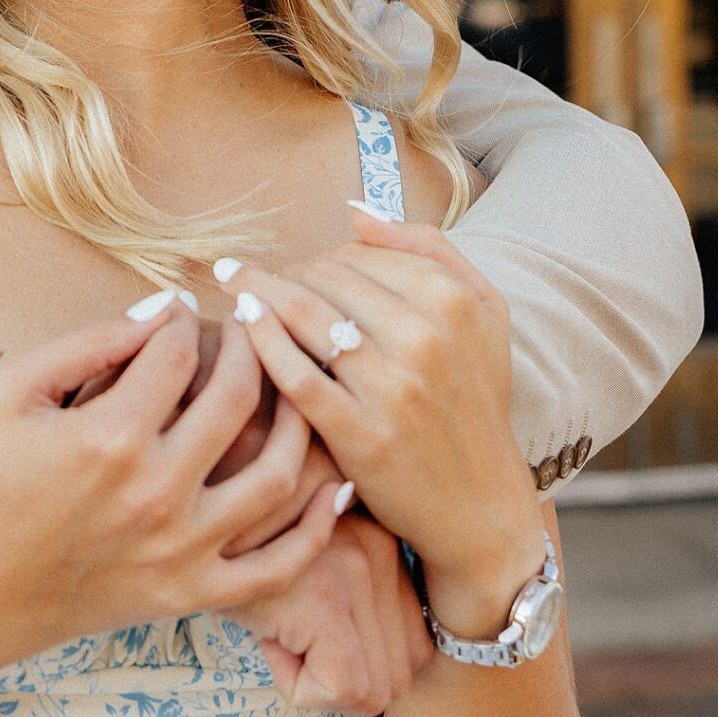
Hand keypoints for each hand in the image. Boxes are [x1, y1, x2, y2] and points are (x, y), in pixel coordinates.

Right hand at [0, 304, 345, 677]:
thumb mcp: (9, 390)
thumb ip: (86, 341)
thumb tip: (163, 310)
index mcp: (110, 437)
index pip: (176, 353)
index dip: (184, 319)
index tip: (183, 313)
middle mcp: (157, 492)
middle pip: (237, 398)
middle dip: (249, 347)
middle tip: (248, 330)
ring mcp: (183, 548)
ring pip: (276, 475)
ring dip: (296, 420)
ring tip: (292, 385)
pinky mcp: (194, 592)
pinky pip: (278, 565)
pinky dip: (315, 528)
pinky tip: (332, 486)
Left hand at [228, 207, 546, 624]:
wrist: (480, 505)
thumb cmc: (475, 400)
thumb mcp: (483, 313)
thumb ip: (427, 248)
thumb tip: (355, 211)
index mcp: (451, 301)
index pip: (356, 255)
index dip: (319, 260)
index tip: (299, 271)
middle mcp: (424, 338)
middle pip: (324, 280)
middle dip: (286, 275)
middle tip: (256, 279)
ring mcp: (391, 388)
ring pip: (303, 316)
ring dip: (258, 292)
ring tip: (233, 285)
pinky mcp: (359, 434)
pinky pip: (293, 374)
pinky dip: (260, 342)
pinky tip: (241, 324)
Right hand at [249, 510, 433, 716]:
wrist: (188, 507)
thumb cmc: (239, 539)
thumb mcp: (307, 557)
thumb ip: (350, 592)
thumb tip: (374, 677)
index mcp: (387, 542)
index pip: (417, 649)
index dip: (362, 664)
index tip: (311, 634)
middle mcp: (382, 550)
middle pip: (400, 676)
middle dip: (347, 683)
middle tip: (295, 645)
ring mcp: (357, 571)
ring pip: (372, 690)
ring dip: (324, 684)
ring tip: (281, 638)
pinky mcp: (325, 600)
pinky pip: (336, 688)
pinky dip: (299, 687)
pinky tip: (268, 641)